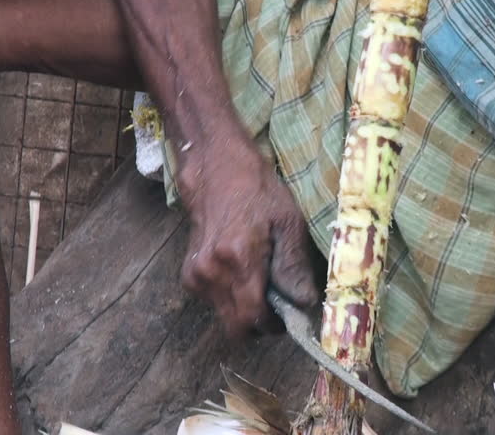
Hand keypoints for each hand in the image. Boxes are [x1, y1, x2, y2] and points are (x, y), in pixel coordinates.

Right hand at [177, 144, 318, 337]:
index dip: (274, 325)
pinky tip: (244, 273)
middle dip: (260, 323)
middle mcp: (211, 271)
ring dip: (246, 310)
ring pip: (225, 317)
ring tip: (263, 282)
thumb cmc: (258, 190)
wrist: (217, 168)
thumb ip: (293, 265)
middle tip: (280, 305)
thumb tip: (304, 302)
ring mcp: (196, 274)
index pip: (253, 317)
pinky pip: (214, 302)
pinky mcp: (189, 274)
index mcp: (238, 258)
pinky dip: (232, 298)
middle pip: (236, 326)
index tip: (290, 316)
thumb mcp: (288, 221)